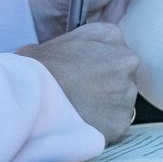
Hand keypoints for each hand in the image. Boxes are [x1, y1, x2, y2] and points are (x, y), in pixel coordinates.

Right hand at [18, 23, 137, 143]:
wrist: (35, 96)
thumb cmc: (38, 68)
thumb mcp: (53, 42)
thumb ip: (70, 46)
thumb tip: (61, 59)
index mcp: (110, 35)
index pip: (114, 46)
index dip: (98, 60)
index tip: (87, 69)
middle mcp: (126, 60)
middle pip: (122, 74)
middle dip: (107, 83)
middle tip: (82, 91)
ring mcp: (127, 92)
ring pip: (121, 101)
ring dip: (106, 105)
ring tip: (79, 108)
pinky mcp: (122, 120)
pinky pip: (115, 124)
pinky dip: (102, 126)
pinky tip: (83, 122)